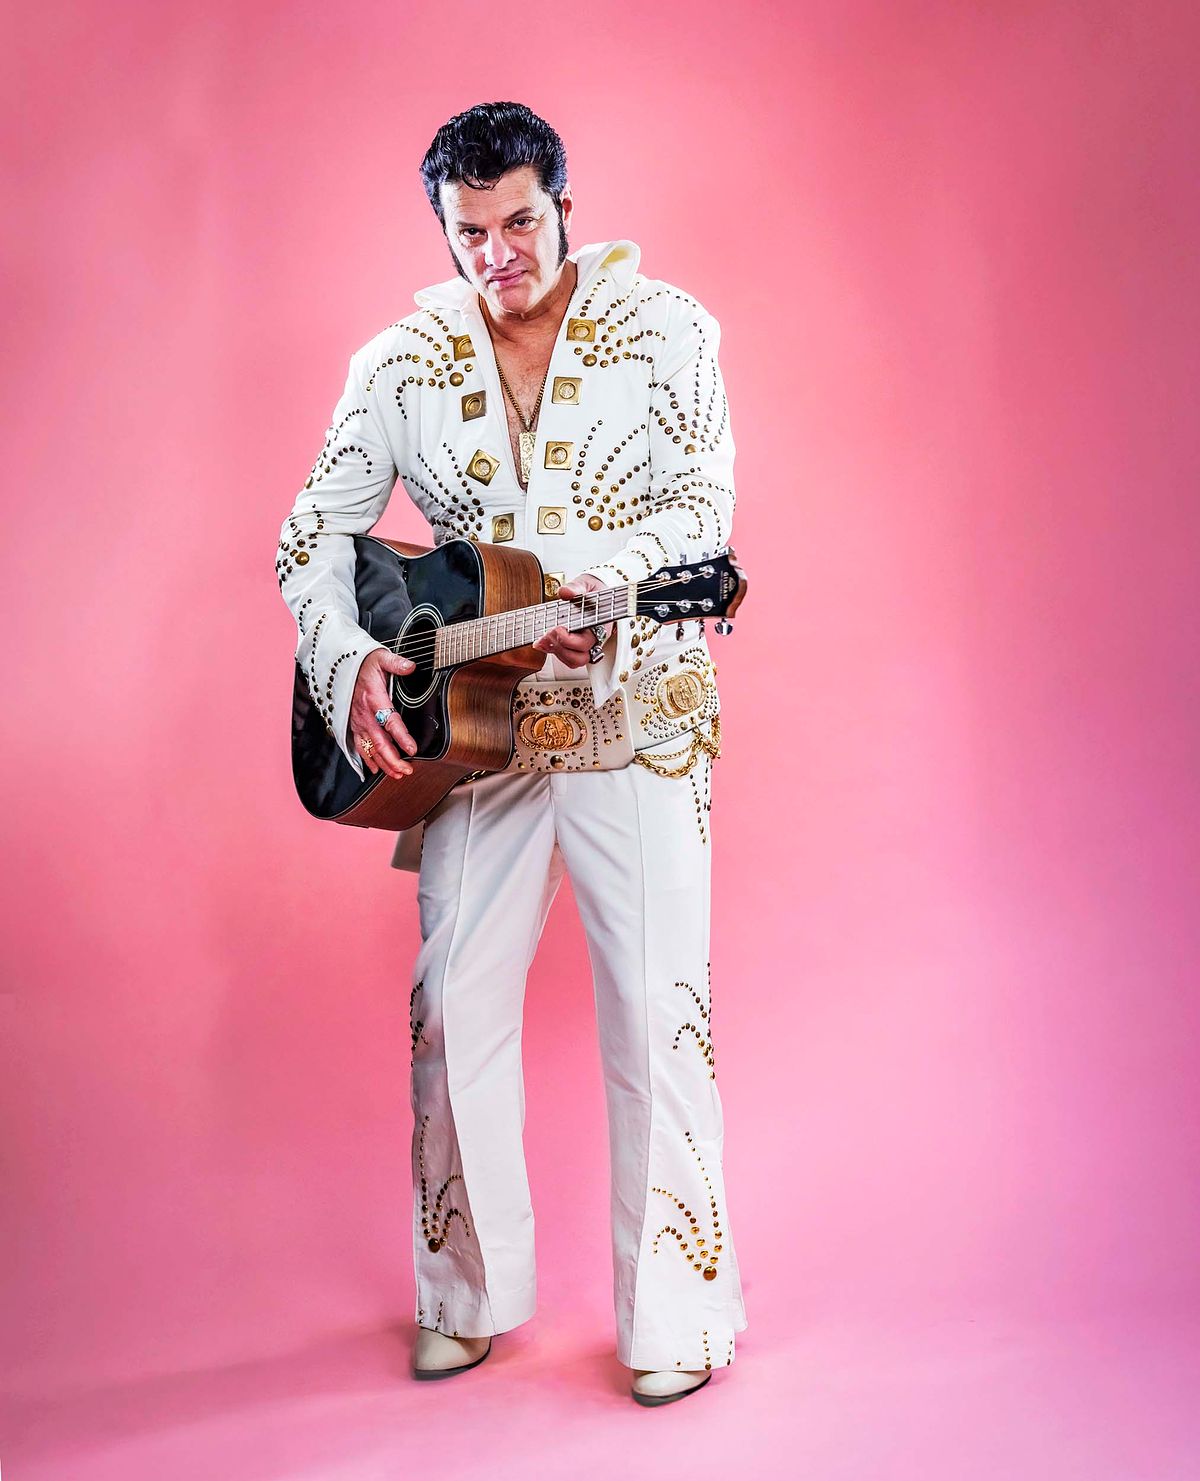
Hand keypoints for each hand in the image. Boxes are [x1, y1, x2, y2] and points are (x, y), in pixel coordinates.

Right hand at [348, 648, 418, 778]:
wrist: (340, 665)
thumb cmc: (362, 663)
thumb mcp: (380, 658)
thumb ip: (396, 663)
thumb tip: (410, 667)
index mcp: (374, 699)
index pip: (390, 722)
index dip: (401, 737)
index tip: (412, 750)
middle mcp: (364, 715)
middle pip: (379, 743)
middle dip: (393, 760)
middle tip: (407, 770)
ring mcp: (357, 722)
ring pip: (370, 749)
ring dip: (383, 764)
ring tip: (397, 774)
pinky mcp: (353, 725)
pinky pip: (359, 746)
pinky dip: (367, 760)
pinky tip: (376, 769)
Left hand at [534, 573, 609, 669]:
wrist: (594, 591)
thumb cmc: (593, 590)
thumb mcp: (586, 583)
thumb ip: (576, 587)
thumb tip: (566, 592)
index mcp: (599, 624)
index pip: (588, 642)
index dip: (570, 640)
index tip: (558, 628)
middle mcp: (594, 638)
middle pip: (581, 657)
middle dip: (561, 647)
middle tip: (548, 633)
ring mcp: (585, 644)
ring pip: (573, 660)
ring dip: (556, 652)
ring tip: (542, 640)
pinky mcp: (574, 645)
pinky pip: (567, 657)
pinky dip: (553, 652)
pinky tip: (542, 642)